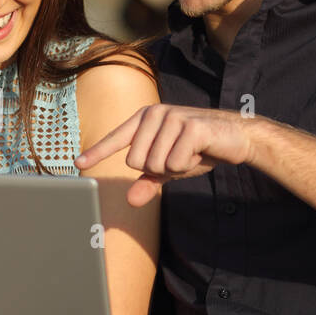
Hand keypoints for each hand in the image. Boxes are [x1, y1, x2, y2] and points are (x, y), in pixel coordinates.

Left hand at [74, 104, 257, 205]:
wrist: (236, 138)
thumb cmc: (198, 150)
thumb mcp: (170, 168)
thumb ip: (149, 181)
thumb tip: (130, 200)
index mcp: (145, 119)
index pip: (116, 139)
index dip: (97, 153)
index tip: (79, 164)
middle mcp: (155, 114)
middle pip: (136, 162)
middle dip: (159, 169)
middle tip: (179, 157)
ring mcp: (172, 117)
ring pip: (155, 164)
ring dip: (176, 168)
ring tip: (190, 153)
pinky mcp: (191, 126)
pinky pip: (175, 163)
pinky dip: (188, 166)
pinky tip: (200, 152)